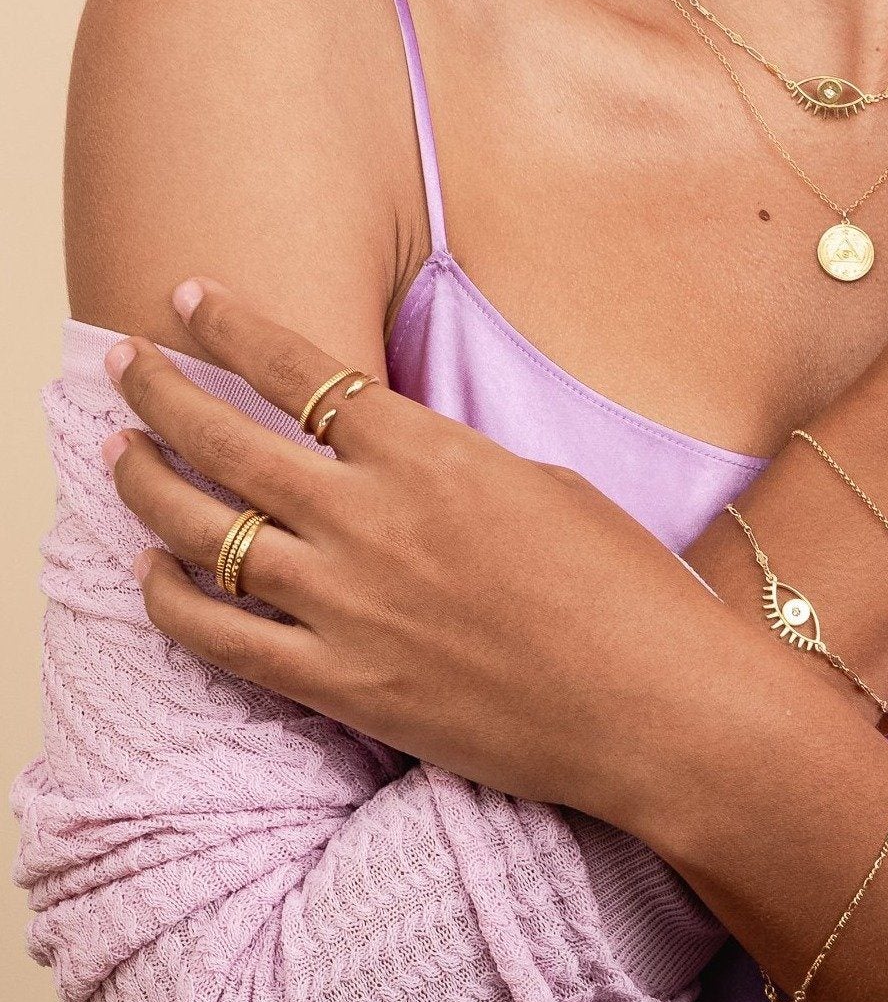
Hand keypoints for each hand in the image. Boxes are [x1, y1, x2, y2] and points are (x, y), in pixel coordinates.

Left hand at [98, 281, 755, 827]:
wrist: (655, 705)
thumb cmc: (626, 588)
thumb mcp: (547, 488)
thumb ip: (452, 468)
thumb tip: (398, 466)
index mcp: (430, 455)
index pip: (298, 370)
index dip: (231, 326)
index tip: (186, 296)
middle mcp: (370, 520)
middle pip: (224, 440)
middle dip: (158, 391)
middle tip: (123, 365)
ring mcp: (346, 606)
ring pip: (200, 531)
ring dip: (144, 485)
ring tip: (118, 457)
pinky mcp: (341, 686)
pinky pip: (219, 639)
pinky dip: (170, 602)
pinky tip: (149, 577)